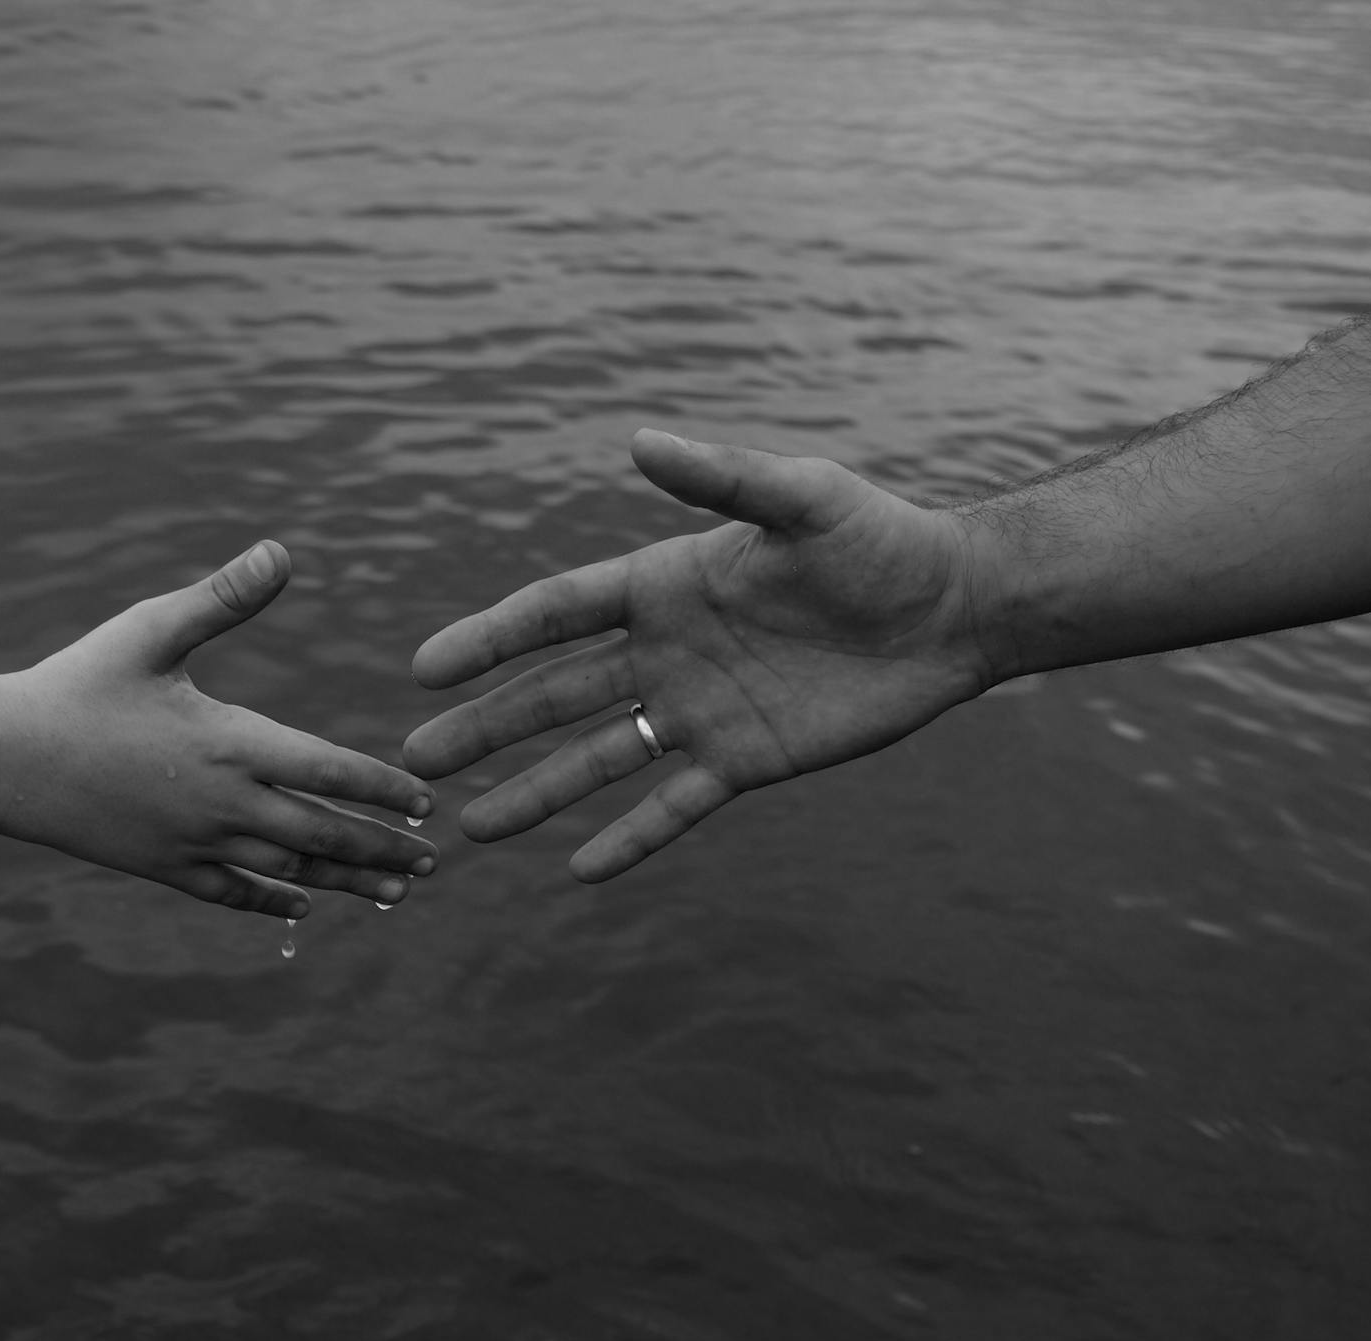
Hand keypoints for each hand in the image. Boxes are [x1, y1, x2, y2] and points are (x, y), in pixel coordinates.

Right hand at [0, 541, 436, 916]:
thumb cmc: (79, 682)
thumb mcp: (152, 629)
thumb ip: (223, 597)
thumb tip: (282, 550)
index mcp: (230, 742)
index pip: (329, 770)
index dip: (383, 789)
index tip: (427, 802)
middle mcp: (221, 802)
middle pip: (322, 833)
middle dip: (382, 849)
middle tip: (432, 861)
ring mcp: (192, 842)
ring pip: (287, 871)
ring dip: (346, 882)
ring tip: (395, 894)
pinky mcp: (162, 868)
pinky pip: (232, 893)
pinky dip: (274, 901)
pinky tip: (304, 907)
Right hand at [403, 430, 993, 881]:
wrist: (954, 609)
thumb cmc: (880, 540)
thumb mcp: (802, 499)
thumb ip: (722, 479)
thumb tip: (638, 440)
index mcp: (661, 584)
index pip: (554, 615)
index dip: (489, 638)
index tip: (426, 667)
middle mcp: (664, 651)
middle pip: (553, 694)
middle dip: (485, 726)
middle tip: (417, 756)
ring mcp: (699, 711)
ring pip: (597, 759)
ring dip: (535, 792)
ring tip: (469, 829)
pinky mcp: (744, 762)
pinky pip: (673, 807)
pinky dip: (628, 839)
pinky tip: (578, 871)